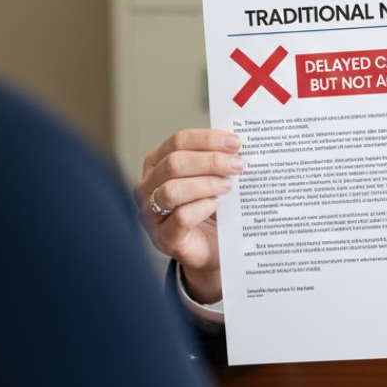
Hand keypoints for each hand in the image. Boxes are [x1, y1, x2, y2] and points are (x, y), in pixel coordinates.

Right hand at [133, 128, 242, 301]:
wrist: (211, 247)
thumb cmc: (210, 208)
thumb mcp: (211, 178)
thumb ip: (218, 160)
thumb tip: (238, 145)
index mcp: (158, 163)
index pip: (178, 141)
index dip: (207, 139)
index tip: (235, 142)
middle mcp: (148, 186)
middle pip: (174, 163)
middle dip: (211, 161)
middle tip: (238, 165)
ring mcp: (151, 214)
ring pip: (172, 190)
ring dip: (206, 184)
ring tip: (229, 186)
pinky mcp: (164, 238)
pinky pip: (181, 218)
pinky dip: (202, 207)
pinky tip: (217, 205)